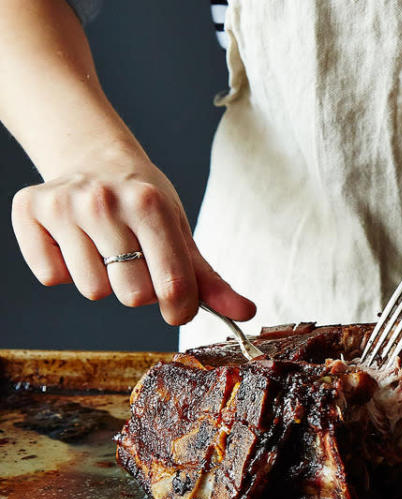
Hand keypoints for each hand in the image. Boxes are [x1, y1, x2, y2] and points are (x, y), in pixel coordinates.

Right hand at [10, 146, 255, 324]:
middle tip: (135, 261)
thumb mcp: (180, 231)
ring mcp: (64, 205)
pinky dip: (64, 270)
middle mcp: (104, 201)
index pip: (172, 284)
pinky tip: (74, 242)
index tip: (180, 310)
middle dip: (140, 291)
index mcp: (150, 205)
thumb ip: (210, 279)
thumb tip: (246, 313)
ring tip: (104, 247)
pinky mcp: (30, 211)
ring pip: (92, 290)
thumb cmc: (144, 202)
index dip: (181, 309)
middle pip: (132, 295)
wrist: (94, 157)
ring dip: (103, 280)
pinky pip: (51, 276)